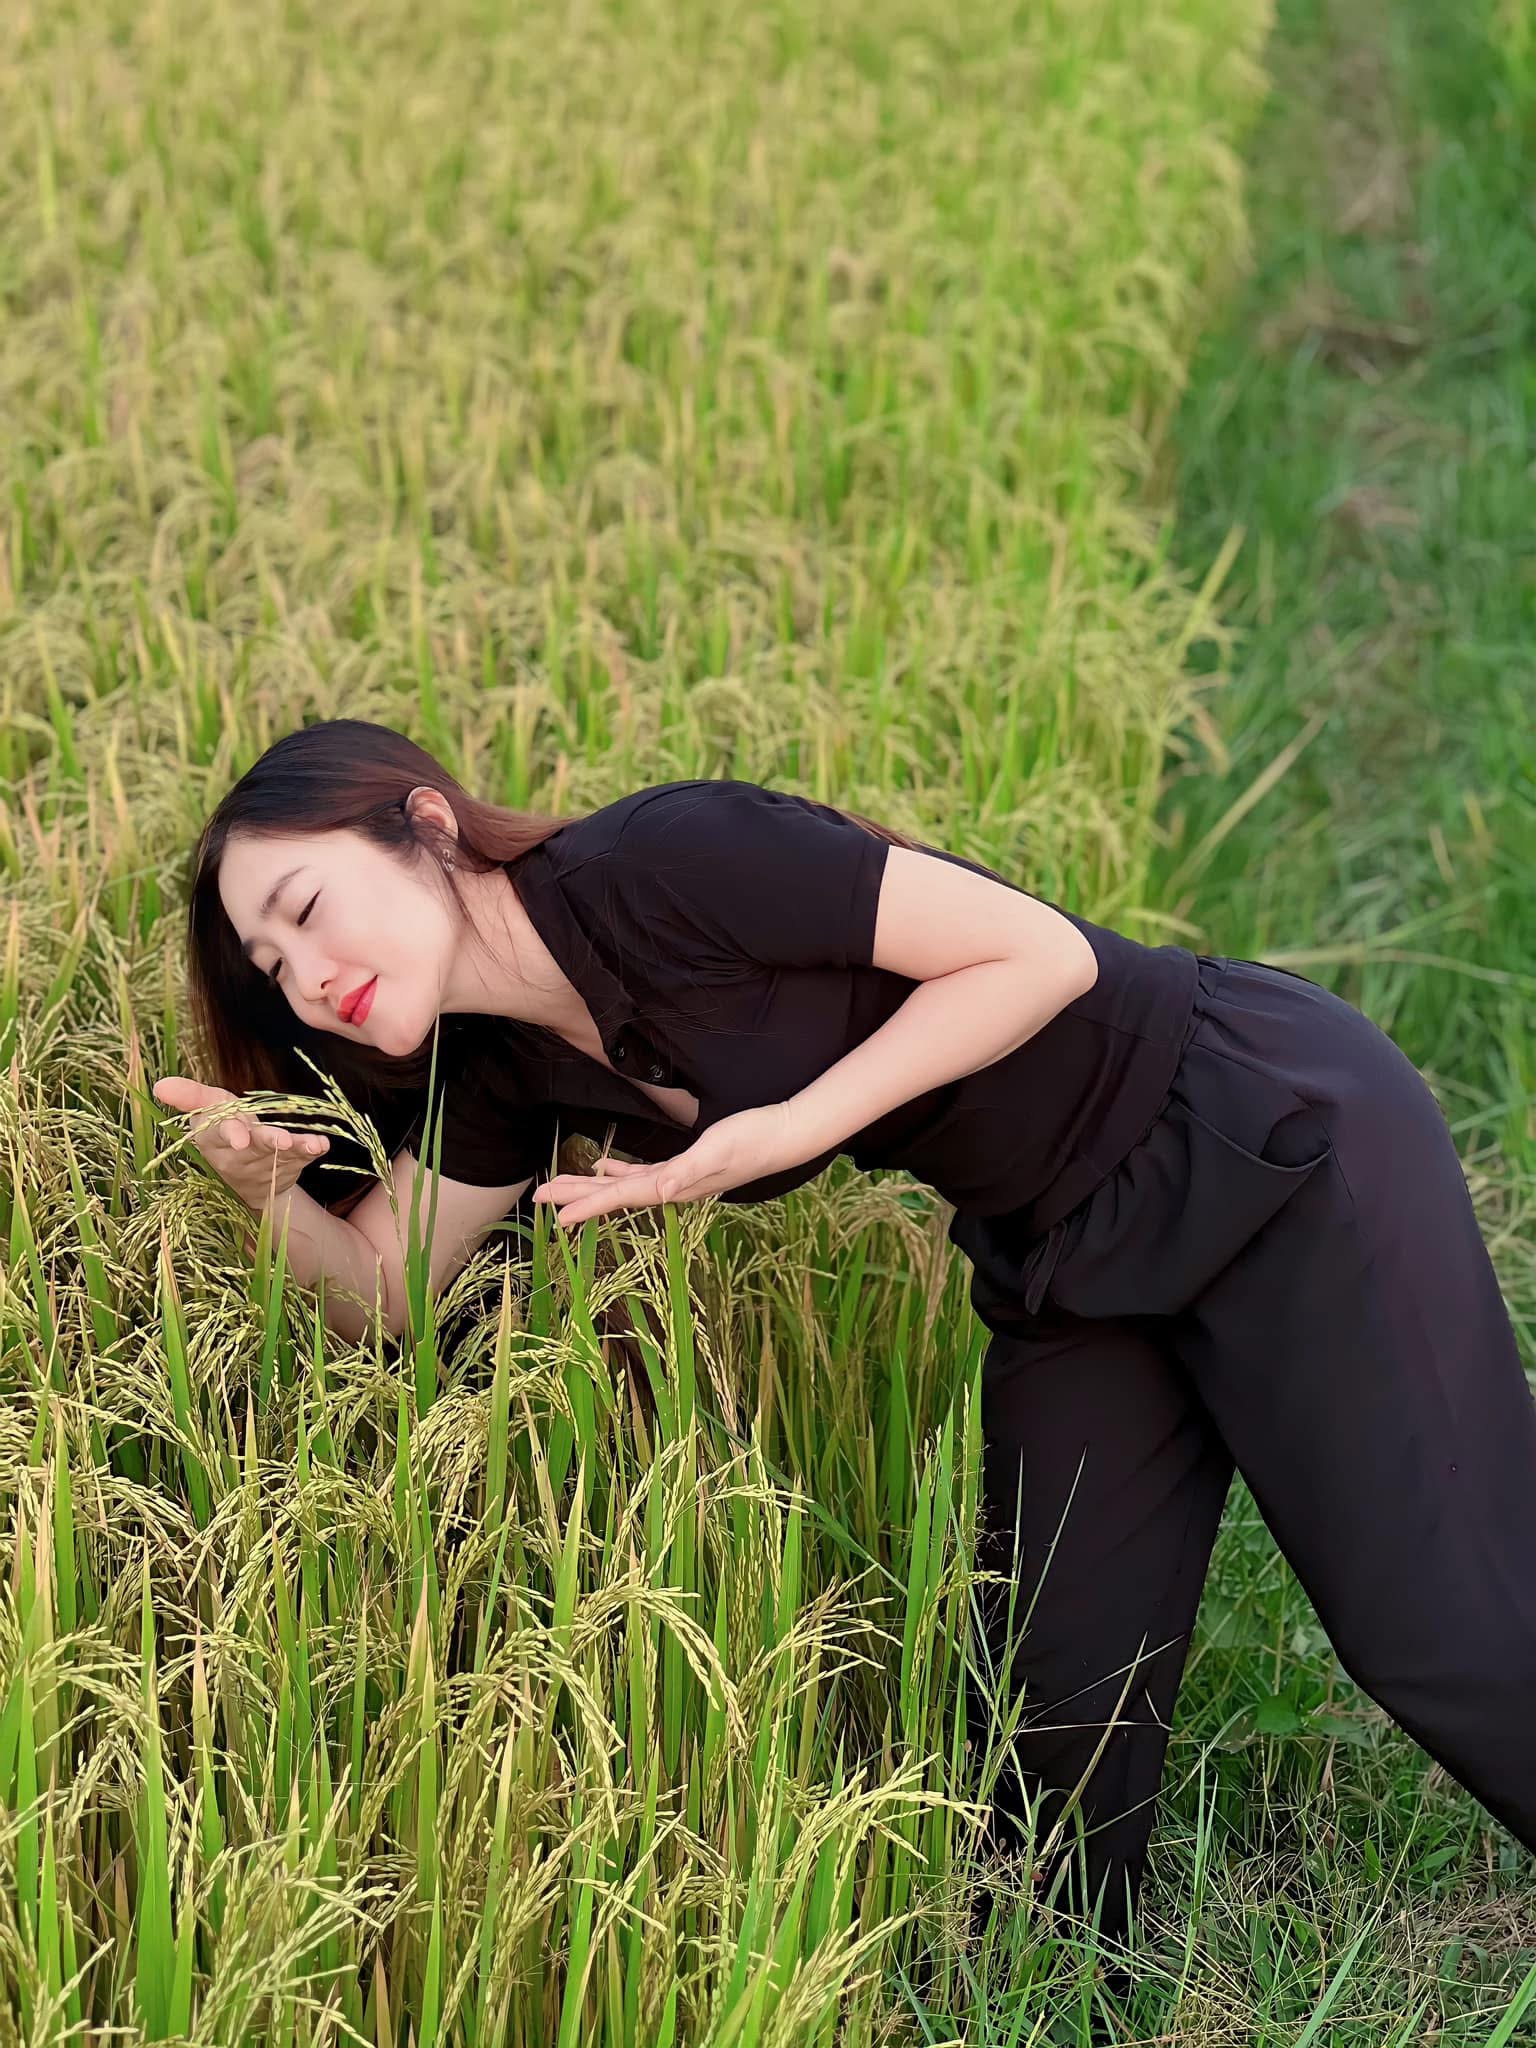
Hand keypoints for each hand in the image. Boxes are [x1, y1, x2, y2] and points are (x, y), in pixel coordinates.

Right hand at [152, 1075, 328, 1211]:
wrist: (245, 1179)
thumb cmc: (222, 1128)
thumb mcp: (206, 1108)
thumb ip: (189, 1095)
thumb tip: (160, 1084)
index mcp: (216, 1138)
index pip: (220, 1135)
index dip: (230, 1134)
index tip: (239, 1138)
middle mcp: (241, 1154)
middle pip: (254, 1147)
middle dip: (266, 1142)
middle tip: (279, 1142)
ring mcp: (267, 1160)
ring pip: (281, 1154)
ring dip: (296, 1147)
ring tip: (311, 1143)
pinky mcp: (291, 1162)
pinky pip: (302, 1156)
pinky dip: (312, 1149)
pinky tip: (323, 1144)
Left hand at [532, 1102, 802, 1228]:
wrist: (785, 1136)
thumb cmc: (754, 1139)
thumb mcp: (719, 1151)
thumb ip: (688, 1173)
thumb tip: (659, 1193)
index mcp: (675, 1186)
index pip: (622, 1199)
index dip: (588, 1206)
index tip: (556, 1216)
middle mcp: (672, 1188)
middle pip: (615, 1196)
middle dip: (577, 1197)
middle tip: (539, 1199)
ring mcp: (678, 1180)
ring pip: (624, 1187)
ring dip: (592, 1188)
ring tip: (561, 1188)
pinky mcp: (685, 1167)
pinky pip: (642, 1175)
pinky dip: (620, 1173)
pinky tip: (606, 1168)